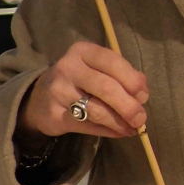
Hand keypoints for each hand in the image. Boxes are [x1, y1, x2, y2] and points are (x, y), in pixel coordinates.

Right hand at [17, 41, 149, 139]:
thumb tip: (142, 94)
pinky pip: (86, 126)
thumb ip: (121, 75)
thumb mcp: (97, 68)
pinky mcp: (54, 115)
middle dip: (128, 105)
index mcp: (83, 51)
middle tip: (141, 119)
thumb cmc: (79, 80)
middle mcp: (68, 68)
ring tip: (133, 128)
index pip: (112, 61)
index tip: (144, 96)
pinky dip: (107, 131)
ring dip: (119, 122)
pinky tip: (119, 132)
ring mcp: (58, 92)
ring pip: (97, 110)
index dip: (132, 80)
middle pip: (105, 87)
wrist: (39, 98)